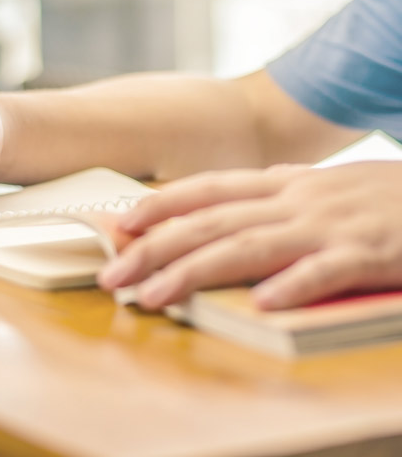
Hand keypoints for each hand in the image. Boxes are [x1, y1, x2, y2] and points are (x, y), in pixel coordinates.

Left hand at [97, 162, 401, 309]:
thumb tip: (232, 202)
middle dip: (155, 248)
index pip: (207, 190)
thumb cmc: (379, 196)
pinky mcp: (371, 254)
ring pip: (250, 246)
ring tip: (155, 297)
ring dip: (196, 271)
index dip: (161, 205)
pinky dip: (292, 285)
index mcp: (282, 184)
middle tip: (113, 274)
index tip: (120, 224)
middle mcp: (295, 200)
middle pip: (212, 223)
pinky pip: (326, 271)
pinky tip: (260, 303)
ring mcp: (330, 225)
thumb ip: (276, 194)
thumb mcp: (320, 187)